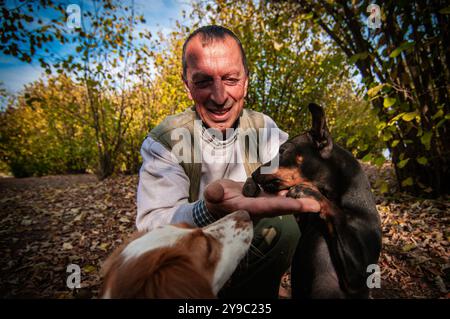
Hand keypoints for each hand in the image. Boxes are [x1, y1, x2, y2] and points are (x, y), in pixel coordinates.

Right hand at [204, 179, 320, 219]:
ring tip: (315, 197)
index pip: (266, 207)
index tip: (299, 206)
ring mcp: (263, 204)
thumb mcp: (212, 195)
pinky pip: (280, 195)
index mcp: (246, 209)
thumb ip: (214, 194)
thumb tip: (215, 193)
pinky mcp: (264, 198)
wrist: (218, 202)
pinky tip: (302, 187)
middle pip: (281, 208)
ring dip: (298, 200)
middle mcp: (258, 209)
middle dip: (298, 207)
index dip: (283, 206)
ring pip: (283, 202)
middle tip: (316, 206)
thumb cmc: (215, 199)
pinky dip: (291, 192)